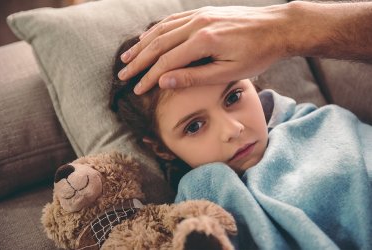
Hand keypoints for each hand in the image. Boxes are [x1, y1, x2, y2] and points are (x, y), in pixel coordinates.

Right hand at [118, 5, 289, 93]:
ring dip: (142, 45)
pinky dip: (156, 30)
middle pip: (158, 44)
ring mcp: (199, 15)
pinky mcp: (203, 12)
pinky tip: (148, 38)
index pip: (166, 62)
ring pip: (161, 30)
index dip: (149, 78)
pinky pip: (173, 20)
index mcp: (203, 41)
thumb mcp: (228, 72)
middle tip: (123, 75)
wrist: (278, 27)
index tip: (137, 90)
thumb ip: (195, 77)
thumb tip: (165, 81)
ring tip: (127, 58)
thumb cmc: (258, 54)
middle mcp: (197, 24)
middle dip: (138, 62)